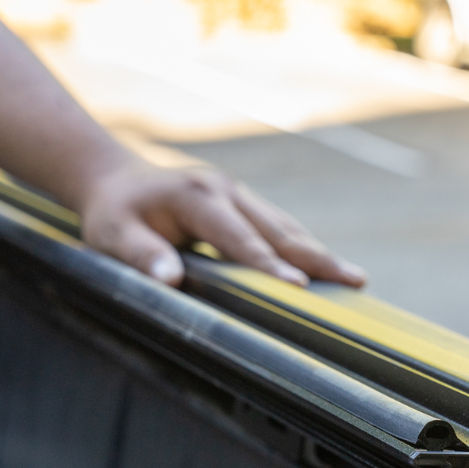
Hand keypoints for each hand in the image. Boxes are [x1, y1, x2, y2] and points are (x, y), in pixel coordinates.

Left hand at [78, 160, 366, 287]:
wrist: (114, 179)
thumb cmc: (113, 215)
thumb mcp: (112, 237)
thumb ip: (140, 257)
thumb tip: (170, 279)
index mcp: (197, 196)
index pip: (240, 238)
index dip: (269, 264)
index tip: (300, 287)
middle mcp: (224, 189)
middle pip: (278, 229)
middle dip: (317, 258)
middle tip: (355, 282)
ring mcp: (237, 193)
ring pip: (286, 226)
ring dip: (319, 253)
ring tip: (355, 280)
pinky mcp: (242, 203)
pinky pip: (278, 227)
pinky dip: (304, 248)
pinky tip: (327, 268)